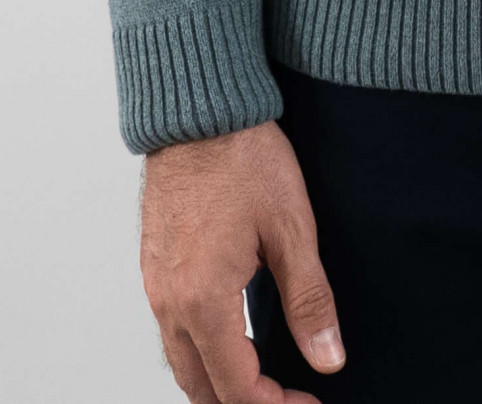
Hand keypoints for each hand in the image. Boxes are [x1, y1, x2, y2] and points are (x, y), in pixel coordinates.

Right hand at [140, 119, 343, 401]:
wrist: (198, 107)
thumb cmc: (244, 156)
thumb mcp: (291, 228)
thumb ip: (309, 301)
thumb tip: (328, 358)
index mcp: (204, 301)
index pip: (237, 389)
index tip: (309, 402)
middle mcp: (170, 302)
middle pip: (201, 388)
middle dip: (244, 403)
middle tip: (290, 396)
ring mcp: (155, 284)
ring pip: (181, 362)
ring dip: (219, 382)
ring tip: (264, 379)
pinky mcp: (153, 265)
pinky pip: (170, 330)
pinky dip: (200, 350)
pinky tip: (232, 335)